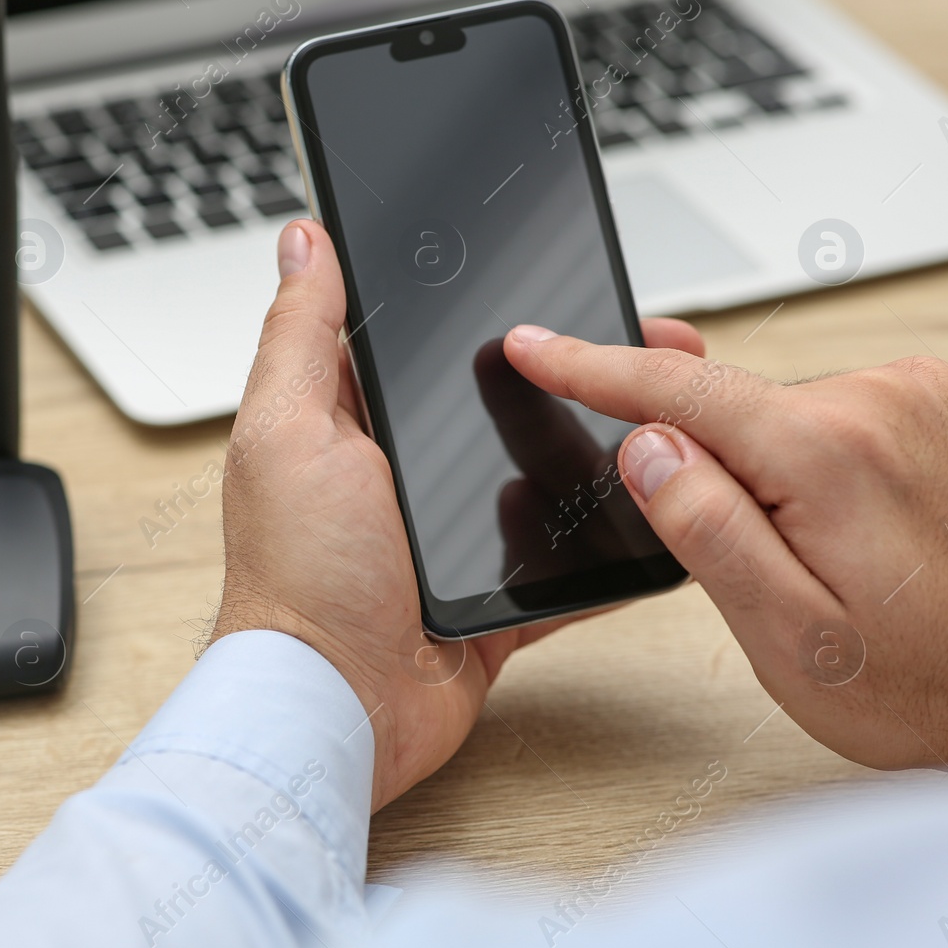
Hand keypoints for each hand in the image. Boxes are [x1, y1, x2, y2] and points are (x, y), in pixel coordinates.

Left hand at [210, 220, 704, 810]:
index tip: (537, 269)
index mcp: (348, 424)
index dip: (474, 305)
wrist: (339, 709)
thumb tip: (302, 238)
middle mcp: (399, 474)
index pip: (418, 341)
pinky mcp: (492, 594)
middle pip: (493, 401)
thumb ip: (300, 335)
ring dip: (592, 445)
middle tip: (630, 334)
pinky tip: (650, 498)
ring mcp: (449, 536)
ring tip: (660, 406)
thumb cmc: (297, 576)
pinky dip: (600, 535)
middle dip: (560, 369)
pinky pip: (560, 555)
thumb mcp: (287, 433)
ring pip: (537, 471)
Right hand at [504, 324, 947, 768]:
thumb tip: (645, 447)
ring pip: (777, 415)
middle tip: (745, 564)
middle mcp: (878, 400)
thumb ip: (708, 530)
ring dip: (764, 474)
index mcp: (828, 453)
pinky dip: (807, 461)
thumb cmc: (933, 682)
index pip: (675, 391)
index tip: (531, 343)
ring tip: (820, 565)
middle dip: (702, 471)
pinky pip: (828, 414)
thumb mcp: (791, 637)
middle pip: (726, 408)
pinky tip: (844, 528)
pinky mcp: (934, 405)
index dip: (587, 367)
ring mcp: (915, 395)